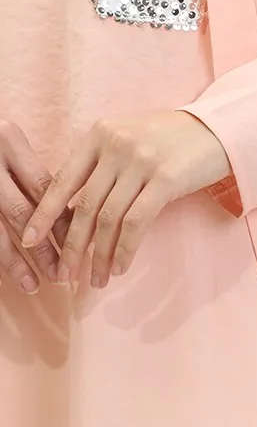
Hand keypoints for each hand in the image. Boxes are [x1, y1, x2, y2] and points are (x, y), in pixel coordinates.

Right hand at [0, 120, 70, 293]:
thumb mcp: (9, 144)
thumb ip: (31, 173)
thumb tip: (70, 215)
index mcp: (9, 141)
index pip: (45, 188)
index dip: (63, 219)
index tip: (80, 245)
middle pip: (23, 213)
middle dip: (45, 248)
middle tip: (61, 274)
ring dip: (16, 262)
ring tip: (32, 285)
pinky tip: (4, 277)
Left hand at [22, 112, 231, 289]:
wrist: (219, 130)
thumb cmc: (171, 140)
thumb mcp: (129, 140)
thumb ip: (101, 165)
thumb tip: (71, 209)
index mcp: (100, 134)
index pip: (63, 179)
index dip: (44, 213)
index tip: (30, 240)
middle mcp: (117, 145)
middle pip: (83, 205)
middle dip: (72, 246)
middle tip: (65, 273)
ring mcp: (141, 161)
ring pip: (107, 219)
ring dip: (99, 255)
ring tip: (96, 279)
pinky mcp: (166, 179)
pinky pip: (136, 223)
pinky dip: (124, 249)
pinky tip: (120, 266)